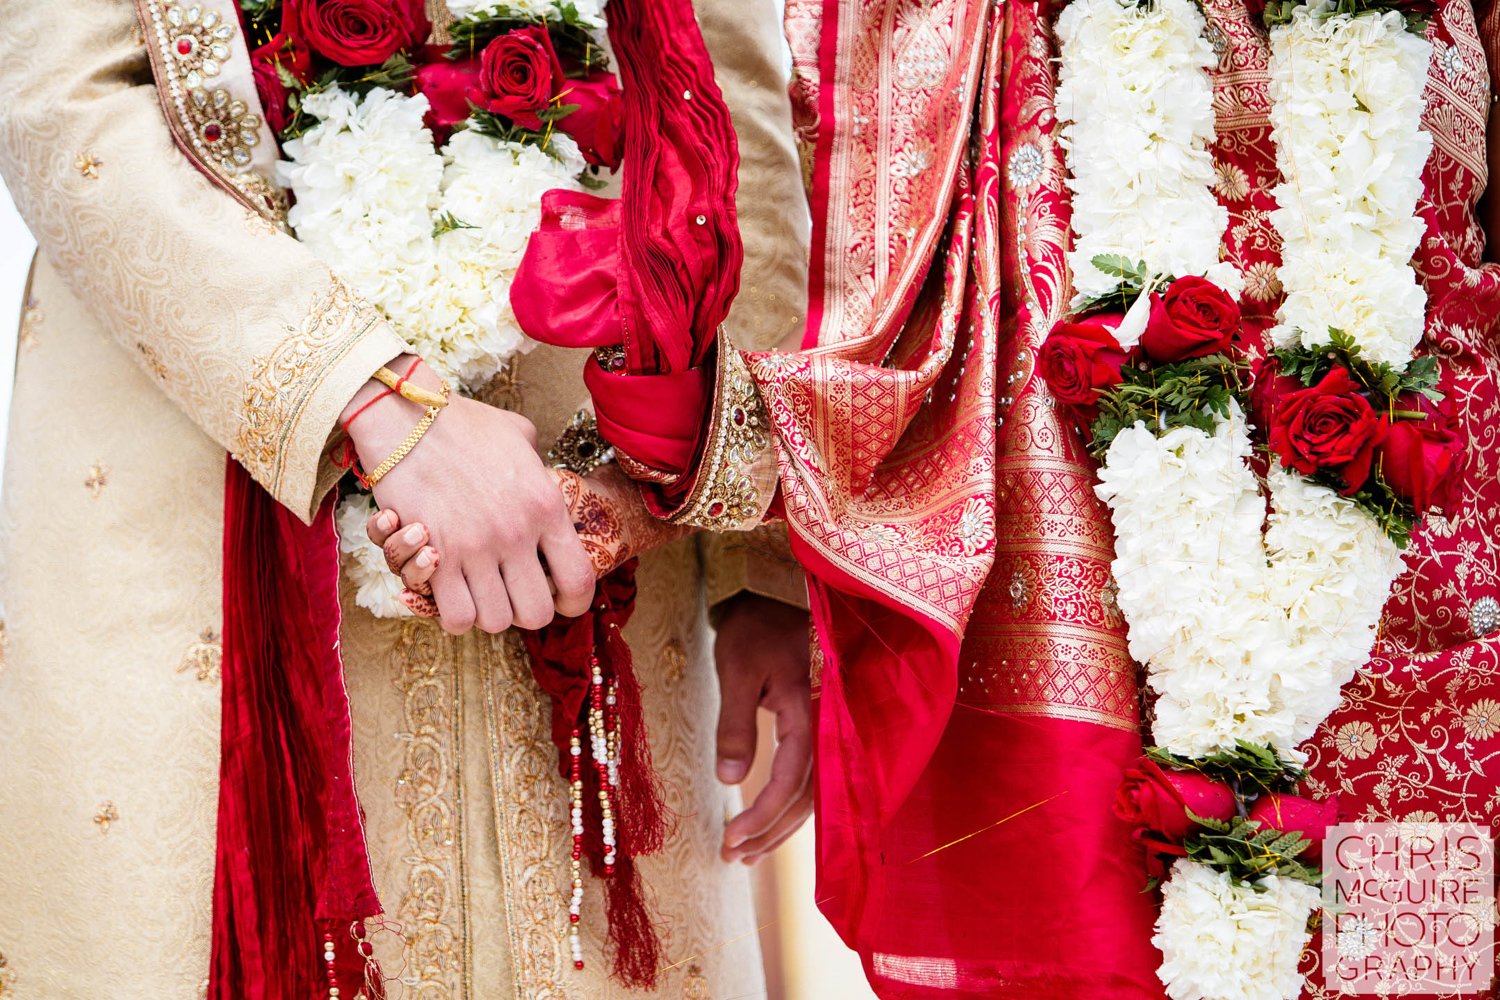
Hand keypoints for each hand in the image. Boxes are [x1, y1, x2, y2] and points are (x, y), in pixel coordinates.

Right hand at [343, 356, 593, 634]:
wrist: (406, 416)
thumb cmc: (463, 423)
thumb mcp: (519, 436)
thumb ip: (537, 466)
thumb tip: (542, 476)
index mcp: (546, 506)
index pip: (578, 581)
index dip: (572, 603)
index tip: (560, 600)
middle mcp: (516, 533)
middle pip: (536, 614)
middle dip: (524, 612)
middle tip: (510, 594)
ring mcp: (476, 548)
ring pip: (495, 621)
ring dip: (488, 612)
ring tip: (479, 591)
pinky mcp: (436, 557)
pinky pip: (456, 617)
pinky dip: (455, 613)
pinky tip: (452, 591)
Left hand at [714, 593, 813, 864]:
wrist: (774, 595)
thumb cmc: (754, 629)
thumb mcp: (736, 670)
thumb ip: (735, 725)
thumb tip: (729, 779)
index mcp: (810, 710)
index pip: (791, 780)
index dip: (762, 815)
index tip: (730, 840)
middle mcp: (826, 724)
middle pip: (807, 797)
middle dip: (770, 832)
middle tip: (732, 857)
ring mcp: (827, 726)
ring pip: (814, 792)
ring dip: (781, 826)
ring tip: (746, 853)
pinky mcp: (820, 726)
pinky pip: (814, 777)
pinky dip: (791, 805)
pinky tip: (770, 822)